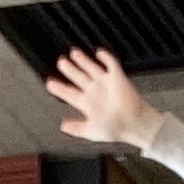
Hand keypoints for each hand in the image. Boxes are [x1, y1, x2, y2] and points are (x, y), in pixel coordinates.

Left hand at [46, 47, 164, 149]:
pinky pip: (110, 64)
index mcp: (88, 104)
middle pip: (79, 77)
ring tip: (73, 53)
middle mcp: (95, 92)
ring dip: (83, 60)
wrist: (134, 124)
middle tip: (61, 62)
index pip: (70, 93)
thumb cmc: (116, 129)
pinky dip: (105, 57)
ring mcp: (106, 84)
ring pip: (91, 68)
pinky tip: (99, 52)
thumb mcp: (91, 132)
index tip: (50, 83)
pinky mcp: (117, 78)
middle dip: (69, 69)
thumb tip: (63, 126)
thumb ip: (77, 129)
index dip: (59, 88)